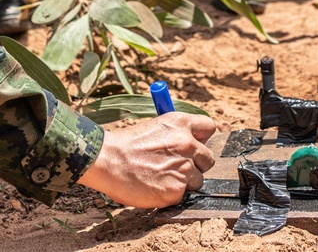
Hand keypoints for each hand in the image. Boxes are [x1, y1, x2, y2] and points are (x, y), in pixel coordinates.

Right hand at [78, 112, 215, 207]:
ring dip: (184, 182)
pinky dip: (171, 195)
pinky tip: (155, 187)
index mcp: (181, 122)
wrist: (108, 160)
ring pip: (198, 180)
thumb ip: (176, 134)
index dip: (202, 138)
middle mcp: (187, 143)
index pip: (209, 127)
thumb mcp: (155, 127)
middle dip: (196, 164)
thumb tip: (192, 144)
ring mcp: (184, 167)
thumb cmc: (126, 145)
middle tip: (177, 167)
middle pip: (208, 158)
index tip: (194, 144)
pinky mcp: (176, 190)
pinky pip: (183, 195)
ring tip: (161, 178)